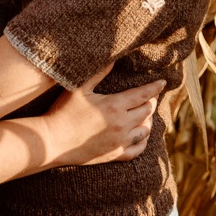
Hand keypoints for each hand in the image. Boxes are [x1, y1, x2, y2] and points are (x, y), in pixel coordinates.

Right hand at [42, 72, 165, 165]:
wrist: (52, 141)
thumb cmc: (63, 111)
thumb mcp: (79, 88)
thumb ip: (98, 73)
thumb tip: (113, 59)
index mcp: (115, 106)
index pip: (143, 94)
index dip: (155, 87)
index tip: (163, 82)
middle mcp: (122, 125)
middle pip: (147, 111)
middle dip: (151, 102)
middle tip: (150, 96)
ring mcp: (120, 142)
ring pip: (145, 130)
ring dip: (148, 120)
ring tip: (146, 114)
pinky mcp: (115, 155)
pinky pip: (137, 150)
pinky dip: (143, 141)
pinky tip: (142, 136)